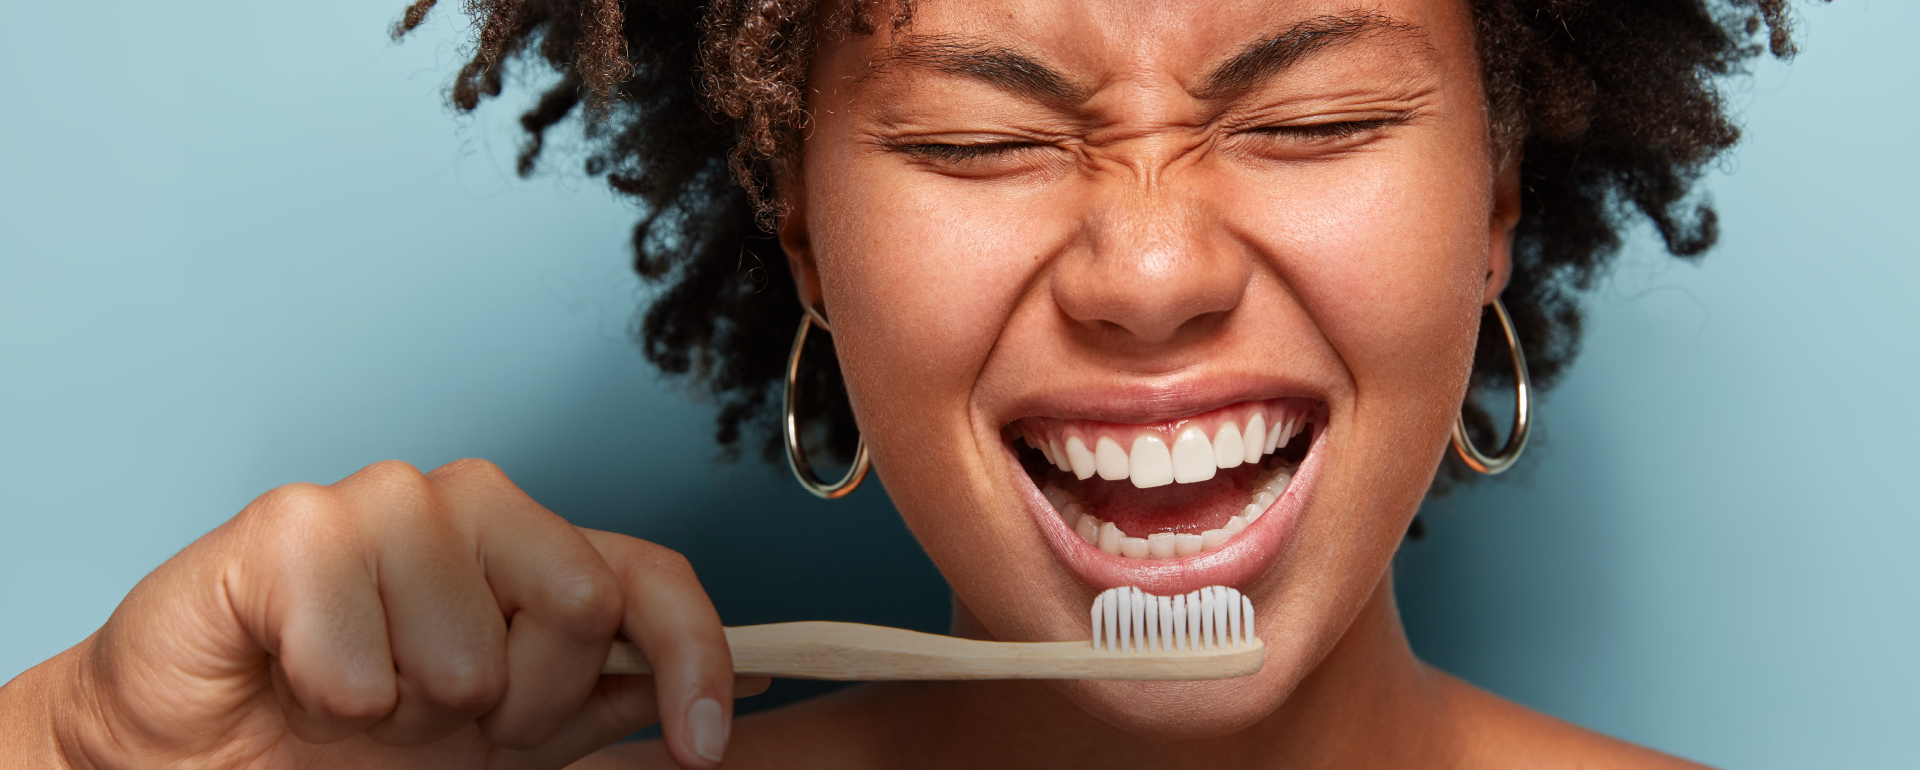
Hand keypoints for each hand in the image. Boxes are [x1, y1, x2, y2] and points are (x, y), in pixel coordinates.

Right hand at [3, 459, 762, 768]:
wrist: (204, 753)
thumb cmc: (348, 734)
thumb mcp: (509, 736)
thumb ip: (611, 697)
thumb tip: (738, 684)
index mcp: (533, 550)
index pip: (651, 577)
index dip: (695, 658)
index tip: (703, 747)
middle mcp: (471, 508)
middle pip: (578, 604)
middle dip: (522, 702)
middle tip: (448, 717)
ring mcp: (382, 506)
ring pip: (468, 639)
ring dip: (414, 708)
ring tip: (364, 701)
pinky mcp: (287, 526)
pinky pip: (359, 644)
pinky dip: (336, 695)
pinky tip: (305, 681)